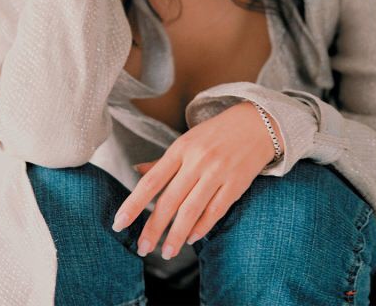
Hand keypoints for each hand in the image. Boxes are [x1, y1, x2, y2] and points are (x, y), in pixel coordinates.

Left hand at [112, 101, 281, 259]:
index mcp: (179, 149)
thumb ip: (163, 161)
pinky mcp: (236, 184)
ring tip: (166, 252)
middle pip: (170, 200)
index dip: (134, 204)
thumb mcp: (186, 141)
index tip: (119, 223)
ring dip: (177, 235)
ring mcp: (217, 172)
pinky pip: (216, 210)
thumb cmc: (215, 135)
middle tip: (142, 248)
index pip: (151, 181)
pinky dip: (202, 226)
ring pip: (192, 210)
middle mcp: (196, 161)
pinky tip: (191, 238)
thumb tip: (136, 169)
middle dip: (154, 227)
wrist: (255, 124)